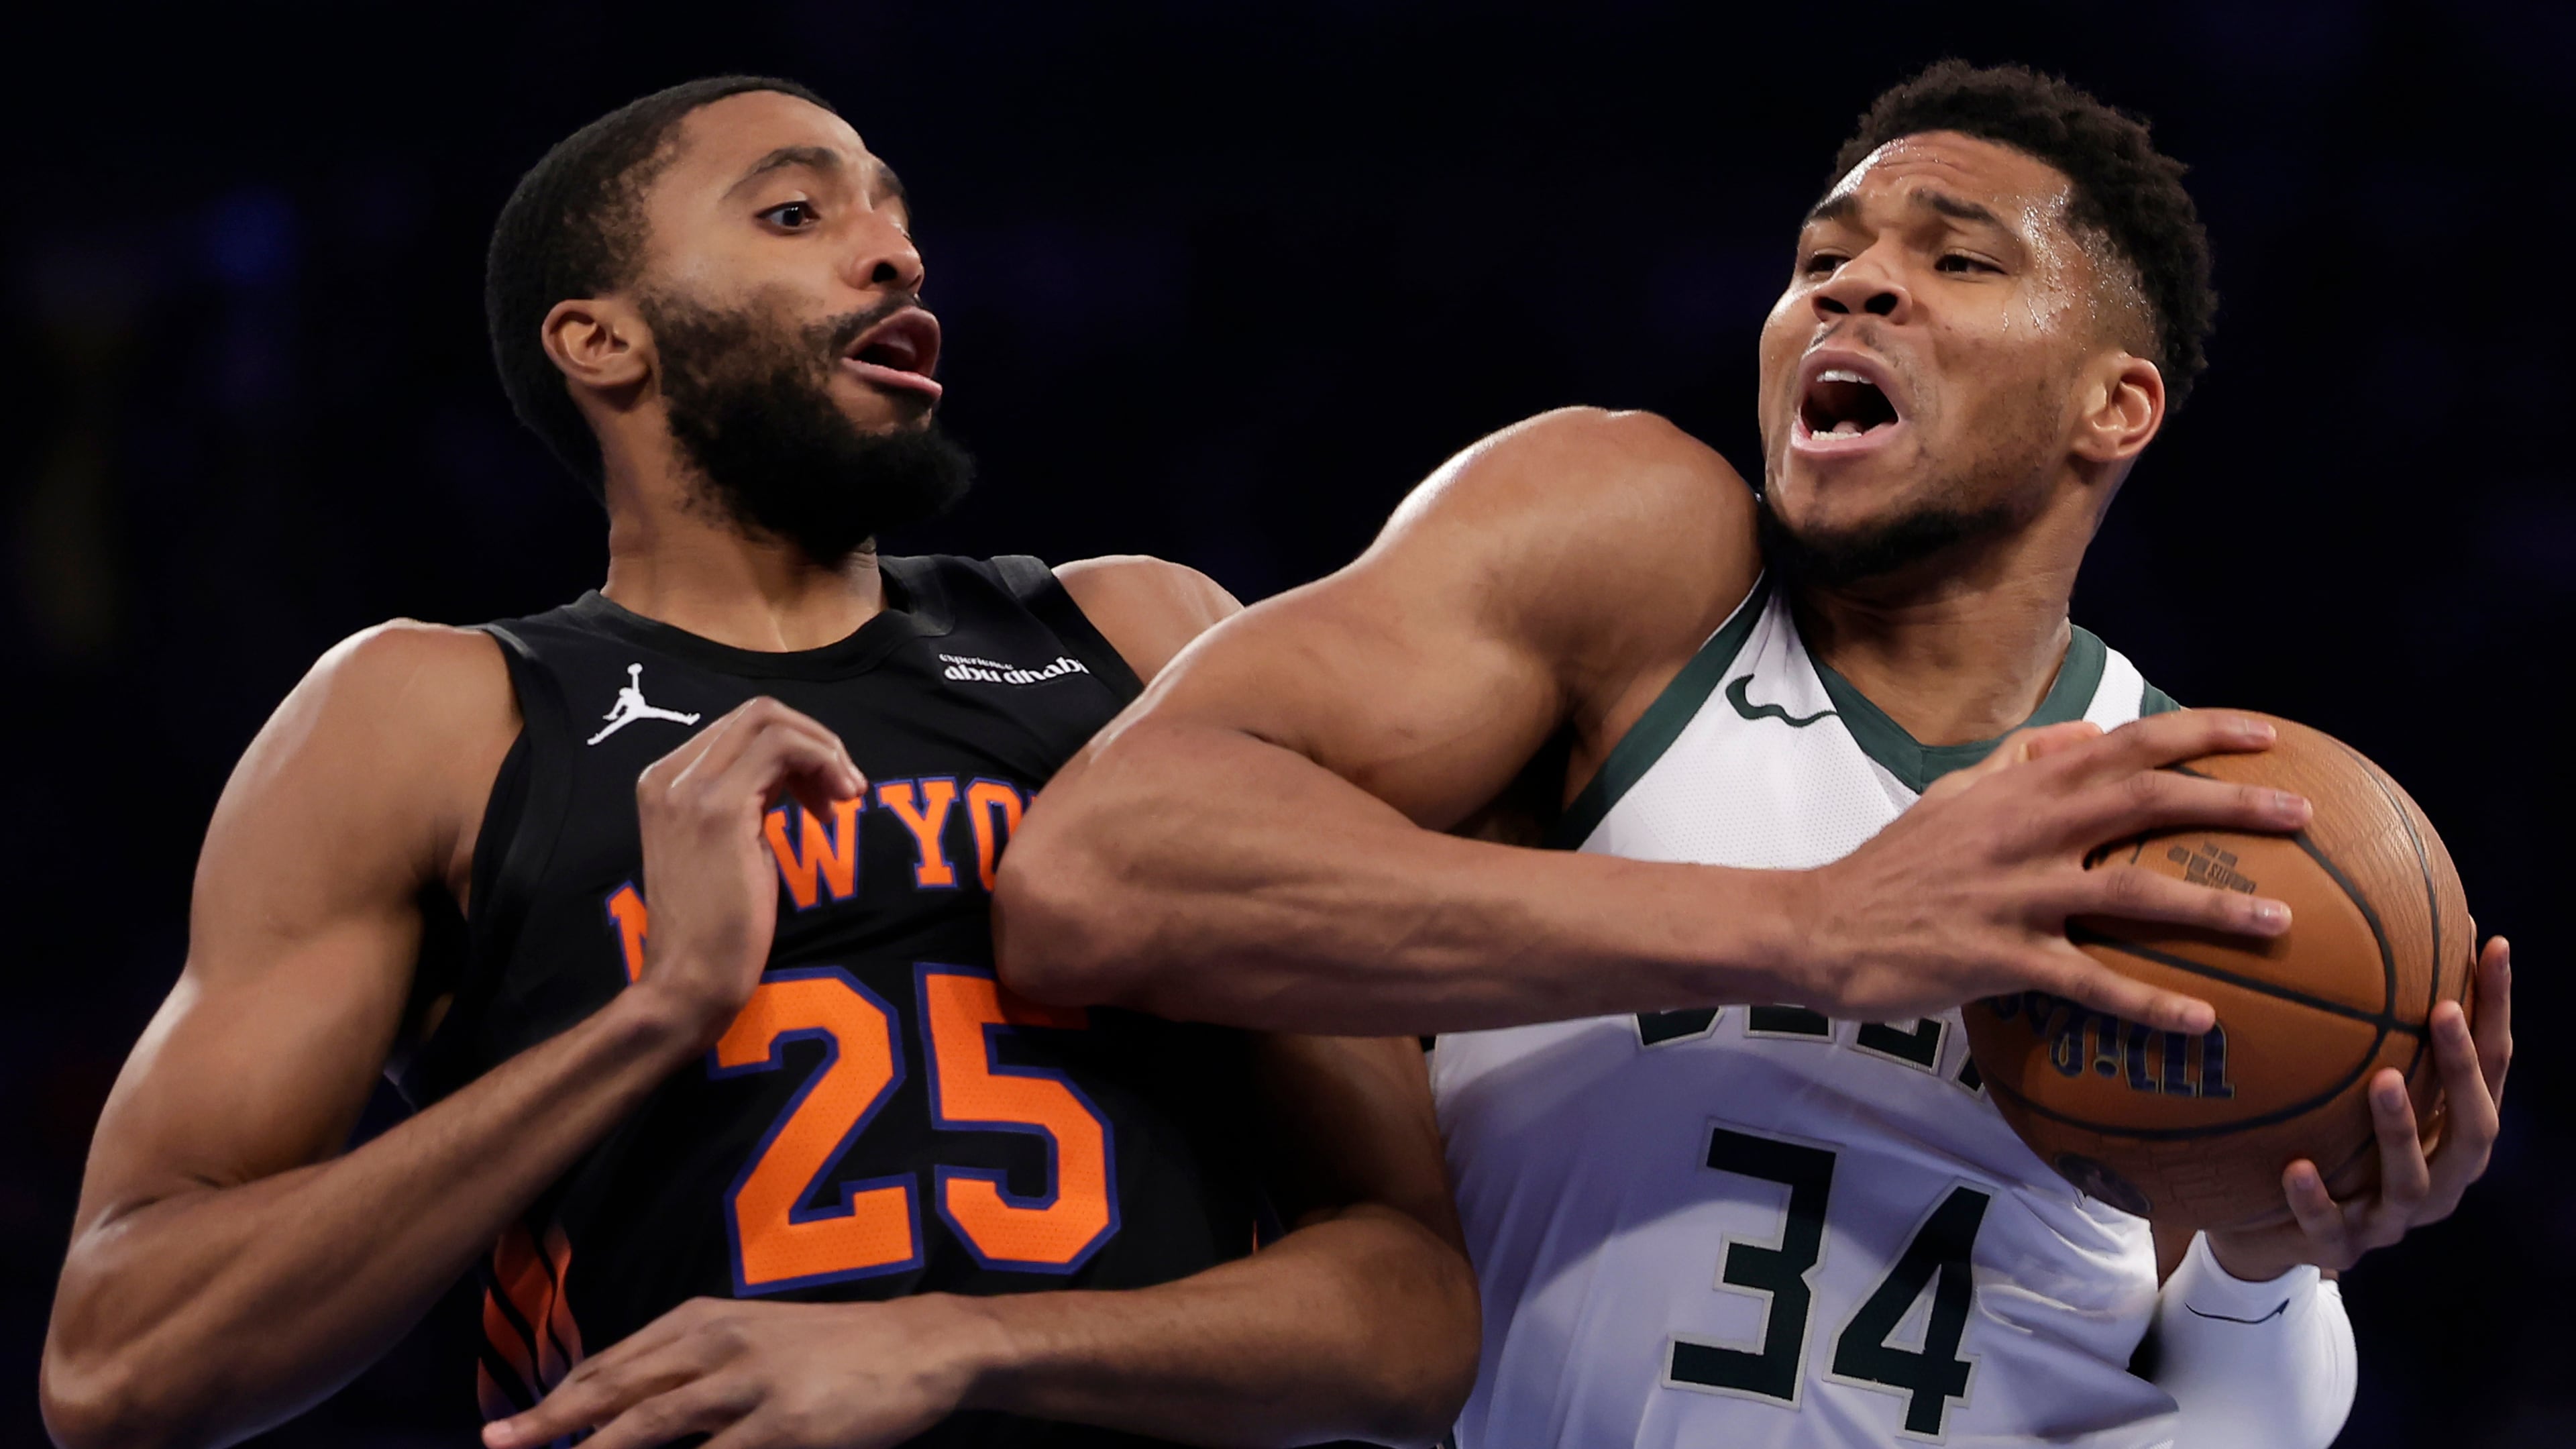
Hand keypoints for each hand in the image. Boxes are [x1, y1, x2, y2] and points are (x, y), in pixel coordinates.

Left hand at [481, 1295, 995, 1448]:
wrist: (922, 1344)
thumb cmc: (834, 1348)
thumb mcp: (755, 1336)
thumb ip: (693, 1364)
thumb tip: (627, 1404)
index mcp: (703, 1321)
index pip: (610, 1365)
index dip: (556, 1400)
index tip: (509, 1429)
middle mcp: (717, 1346)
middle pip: (614, 1392)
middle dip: (548, 1424)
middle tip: (497, 1445)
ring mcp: (750, 1386)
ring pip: (648, 1428)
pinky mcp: (786, 1427)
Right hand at [628, 698, 865, 1048]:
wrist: (688, 980)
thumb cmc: (718, 926)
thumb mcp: (731, 843)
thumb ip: (749, 796)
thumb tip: (793, 770)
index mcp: (665, 780)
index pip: (742, 726)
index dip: (797, 748)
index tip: (824, 792)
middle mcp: (668, 775)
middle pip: (759, 713)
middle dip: (815, 742)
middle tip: (845, 789)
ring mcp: (689, 789)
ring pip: (772, 722)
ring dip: (824, 751)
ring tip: (846, 797)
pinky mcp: (718, 809)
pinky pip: (784, 749)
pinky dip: (823, 764)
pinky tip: (837, 806)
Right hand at [1790, 710, 2309, 1033]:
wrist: (1820, 925)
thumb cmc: (1892, 865)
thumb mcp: (1951, 794)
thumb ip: (2020, 761)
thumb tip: (2088, 732)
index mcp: (2019, 788)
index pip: (2124, 743)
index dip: (2200, 733)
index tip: (2267, 735)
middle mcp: (2025, 831)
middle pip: (2144, 802)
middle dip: (2230, 804)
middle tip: (2303, 817)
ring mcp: (2014, 895)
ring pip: (2131, 893)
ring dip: (2212, 906)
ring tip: (2280, 923)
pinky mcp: (2000, 958)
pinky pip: (2088, 982)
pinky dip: (2147, 1002)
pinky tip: (2201, 1021)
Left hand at [2204, 936, 2511, 1280]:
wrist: (2268, 1230)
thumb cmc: (2323, 1137)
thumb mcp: (2350, 1081)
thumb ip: (2370, 1028)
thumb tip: (2372, 915)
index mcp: (2452, 1132)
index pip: (2492, 1065)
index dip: (2496, 1007)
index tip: (2493, 943)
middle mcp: (2440, 1178)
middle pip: (2475, 1126)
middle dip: (2462, 1069)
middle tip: (2440, 1010)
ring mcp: (2393, 1219)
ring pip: (2413, 1181)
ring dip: (2401, 1129)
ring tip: (2381, 1081)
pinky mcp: (2340, 1249)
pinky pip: (2330, 1226)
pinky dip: (2315, 1198)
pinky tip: (2295, 1167)